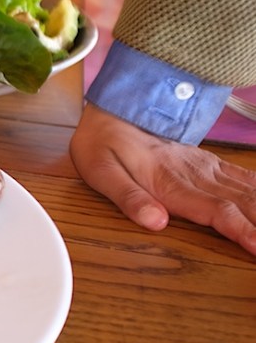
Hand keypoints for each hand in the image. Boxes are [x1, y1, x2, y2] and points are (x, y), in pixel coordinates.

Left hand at [70, 103, 255, 254]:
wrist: (114, 113)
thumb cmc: (104, 144)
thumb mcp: (101, 171)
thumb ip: (128, 197)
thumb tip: (155, 222)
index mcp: (172, 182)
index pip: (216, 210)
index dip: (242, 230)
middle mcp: (198, 176)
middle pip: (245, 204)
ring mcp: (209, 169)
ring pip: (252, 191)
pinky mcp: (212, 166)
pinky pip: (249, 179)